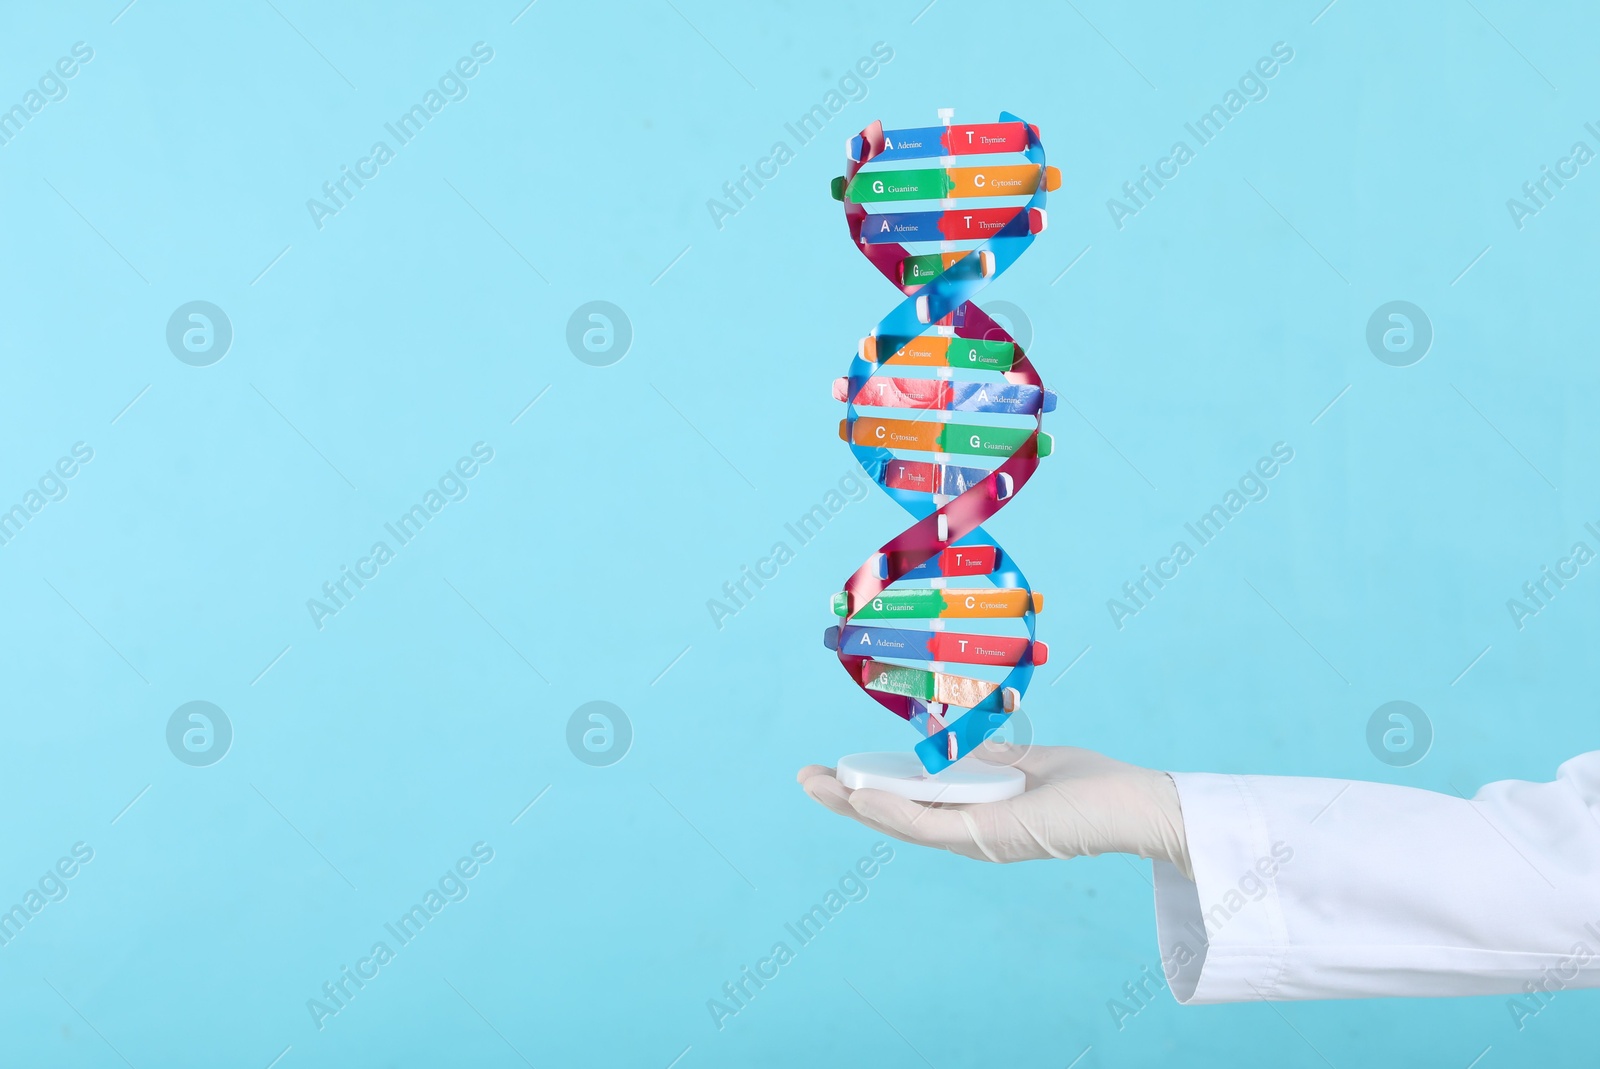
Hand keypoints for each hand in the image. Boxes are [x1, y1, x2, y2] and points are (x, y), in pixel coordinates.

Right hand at [798, 742, 1192, 878]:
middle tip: (805, 778)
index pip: (912, 806)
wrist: (1134, 807)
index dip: (870, 790)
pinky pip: (929, 826)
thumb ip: (988, 761)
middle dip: (846, 800)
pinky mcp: (989, 839)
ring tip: (819, 785)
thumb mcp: (1026, 764)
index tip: (835, 771)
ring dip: (856, 805)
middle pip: (895, 819)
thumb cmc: (1091, 786)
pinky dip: (891, 811)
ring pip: (902, 825)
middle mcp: (971, 835)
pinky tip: (861, 796)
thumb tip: (955, 748)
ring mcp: (978, 840)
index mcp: (978, 817)